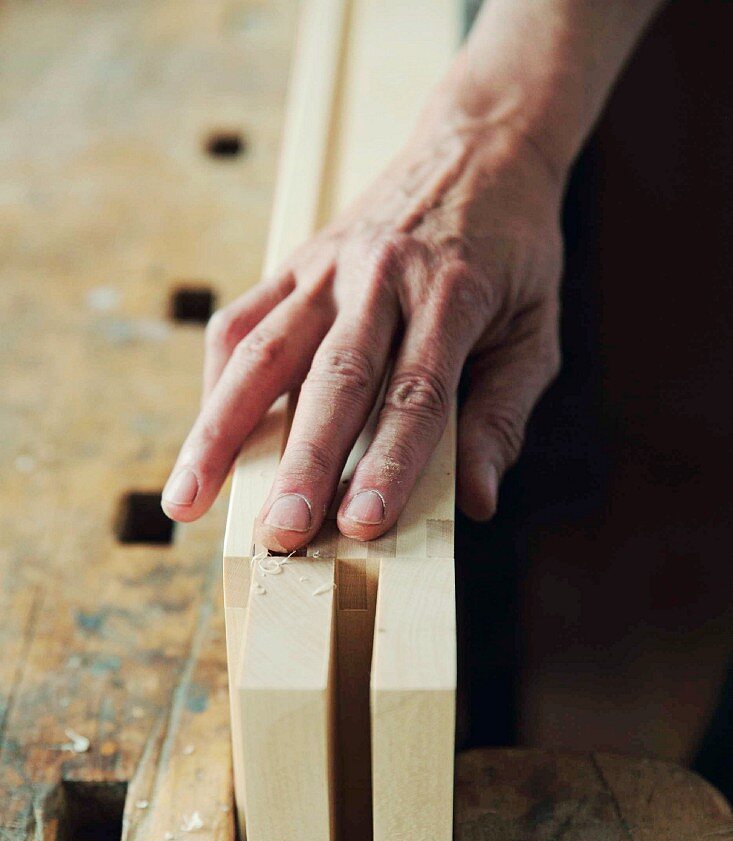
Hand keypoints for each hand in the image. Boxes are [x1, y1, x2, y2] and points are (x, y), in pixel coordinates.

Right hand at [162, 103, 562, 551]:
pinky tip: (205, 435)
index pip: (416, 394)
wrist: (479, 147)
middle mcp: (382, 276)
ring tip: (187, 498)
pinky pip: (243, 320)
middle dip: (302, 462)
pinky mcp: (297, 260)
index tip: (361, 525)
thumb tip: (477, 500)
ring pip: (264, 351)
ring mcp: (330, 265)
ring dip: (221, 428)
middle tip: (279, 531)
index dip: (389, 464)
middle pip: (334, 378)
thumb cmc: (514, 254)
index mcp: (454, 294)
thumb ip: (504, 413)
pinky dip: (217, 379)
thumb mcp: (537, 330)